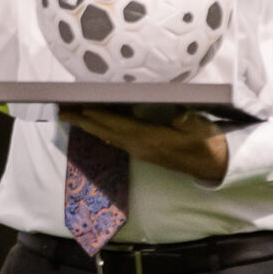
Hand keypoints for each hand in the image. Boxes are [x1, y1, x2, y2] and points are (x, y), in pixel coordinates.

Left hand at [60, 107, 231, 183]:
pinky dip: (101, 131)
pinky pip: (115, 140)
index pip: (120, 125)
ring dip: (88, 126)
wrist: (211, 165)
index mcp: (151, 139)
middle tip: (61, 111)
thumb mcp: (201, 129)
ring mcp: (139, 150)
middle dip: (83, 121)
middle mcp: (139, 146)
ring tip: (69, 116)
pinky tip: (93, 127)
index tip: (81, 108)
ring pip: (107, 136)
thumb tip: (178, 111)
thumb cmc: (206, 144)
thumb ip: (188, 121)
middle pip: (106, 131)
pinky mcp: (142, 151)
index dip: (101, 116)